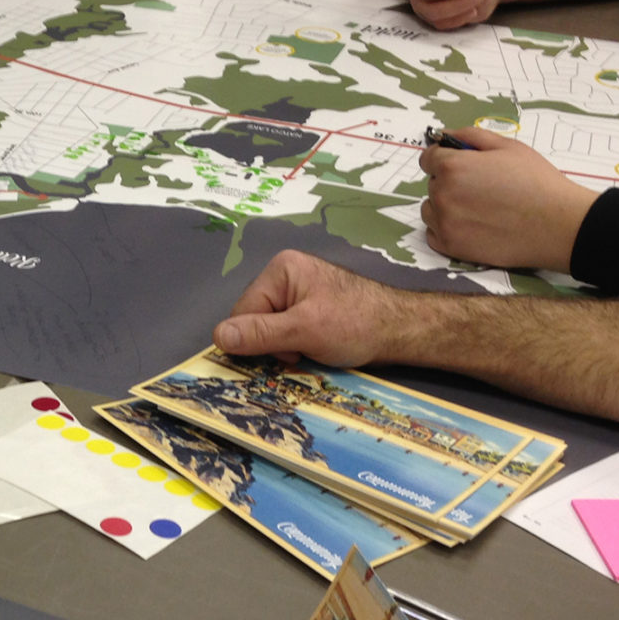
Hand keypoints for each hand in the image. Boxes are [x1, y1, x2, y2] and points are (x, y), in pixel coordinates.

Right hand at [212, 250, 403, 367]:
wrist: (401, 331)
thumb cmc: (356, 324)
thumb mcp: (303, 330)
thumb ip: (259, 333)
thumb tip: (217, 337)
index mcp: (281, 270)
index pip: (243, 311)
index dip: (259, 338)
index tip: (290, 348)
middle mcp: (287, 277)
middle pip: (255, 320)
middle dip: (275, 343)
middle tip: (304, 349)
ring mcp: (300, 293)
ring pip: (270, 331)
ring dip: (288, 348)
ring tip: (315, 348)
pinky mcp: (311, 310)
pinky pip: (287, 332)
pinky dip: (298, 346)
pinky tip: (318, 348)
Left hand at [419, 128, 597, 272]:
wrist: (556, 223)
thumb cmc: (536, 182)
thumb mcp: (507, 147)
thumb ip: (471, 137)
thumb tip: (446, 135)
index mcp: (453, 167)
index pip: (429, 158)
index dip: (445, 158)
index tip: (459, 164)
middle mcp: (443, 195)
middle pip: (433, 183)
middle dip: (450, 182)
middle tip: (482, 187)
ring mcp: (445, 223)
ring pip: (430, 209)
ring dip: (445, 206)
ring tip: (478, 207)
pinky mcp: (451, 246)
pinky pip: (433, 234)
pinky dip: (446, 228)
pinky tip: (471, 224)